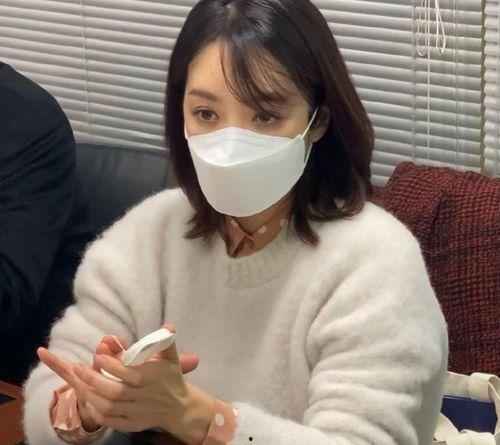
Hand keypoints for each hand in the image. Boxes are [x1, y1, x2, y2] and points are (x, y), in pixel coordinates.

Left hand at [70, 323, 213, 444]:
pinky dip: (96, 412)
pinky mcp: (131, 424)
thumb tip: (168, 326)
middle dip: (94, 379)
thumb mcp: (171, 358)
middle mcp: (143, 397)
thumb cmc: (172, 378)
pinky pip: (110, 421)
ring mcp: (136, 413)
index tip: (99, 354)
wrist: (180, 408)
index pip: (129, 373)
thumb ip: (166, 342)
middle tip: (79, 367)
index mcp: (152, 378)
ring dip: (90, 395)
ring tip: (78, 381)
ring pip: (109, 407)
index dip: (112, 365)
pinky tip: (88, 400)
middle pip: (115, 392)